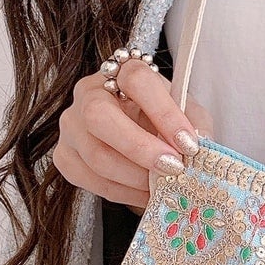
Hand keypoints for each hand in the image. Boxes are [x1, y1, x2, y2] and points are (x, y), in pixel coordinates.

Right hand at [54, 55, 214, 212]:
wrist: (138, 131)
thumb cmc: (162, 118)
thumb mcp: (186, 112)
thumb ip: (195, 124)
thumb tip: (200, 146)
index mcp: (120, 71)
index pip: (136, 81)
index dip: (164, 113)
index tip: (189, 143)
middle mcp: (87, 93)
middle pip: (99, 117)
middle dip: (140, 148)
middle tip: (173, 168)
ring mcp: (71, 125)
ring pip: (95, 155)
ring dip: (136, 177)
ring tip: (164, 186)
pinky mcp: (64, 156)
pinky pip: (91, 180)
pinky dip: (123, 192)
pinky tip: (145, 193)